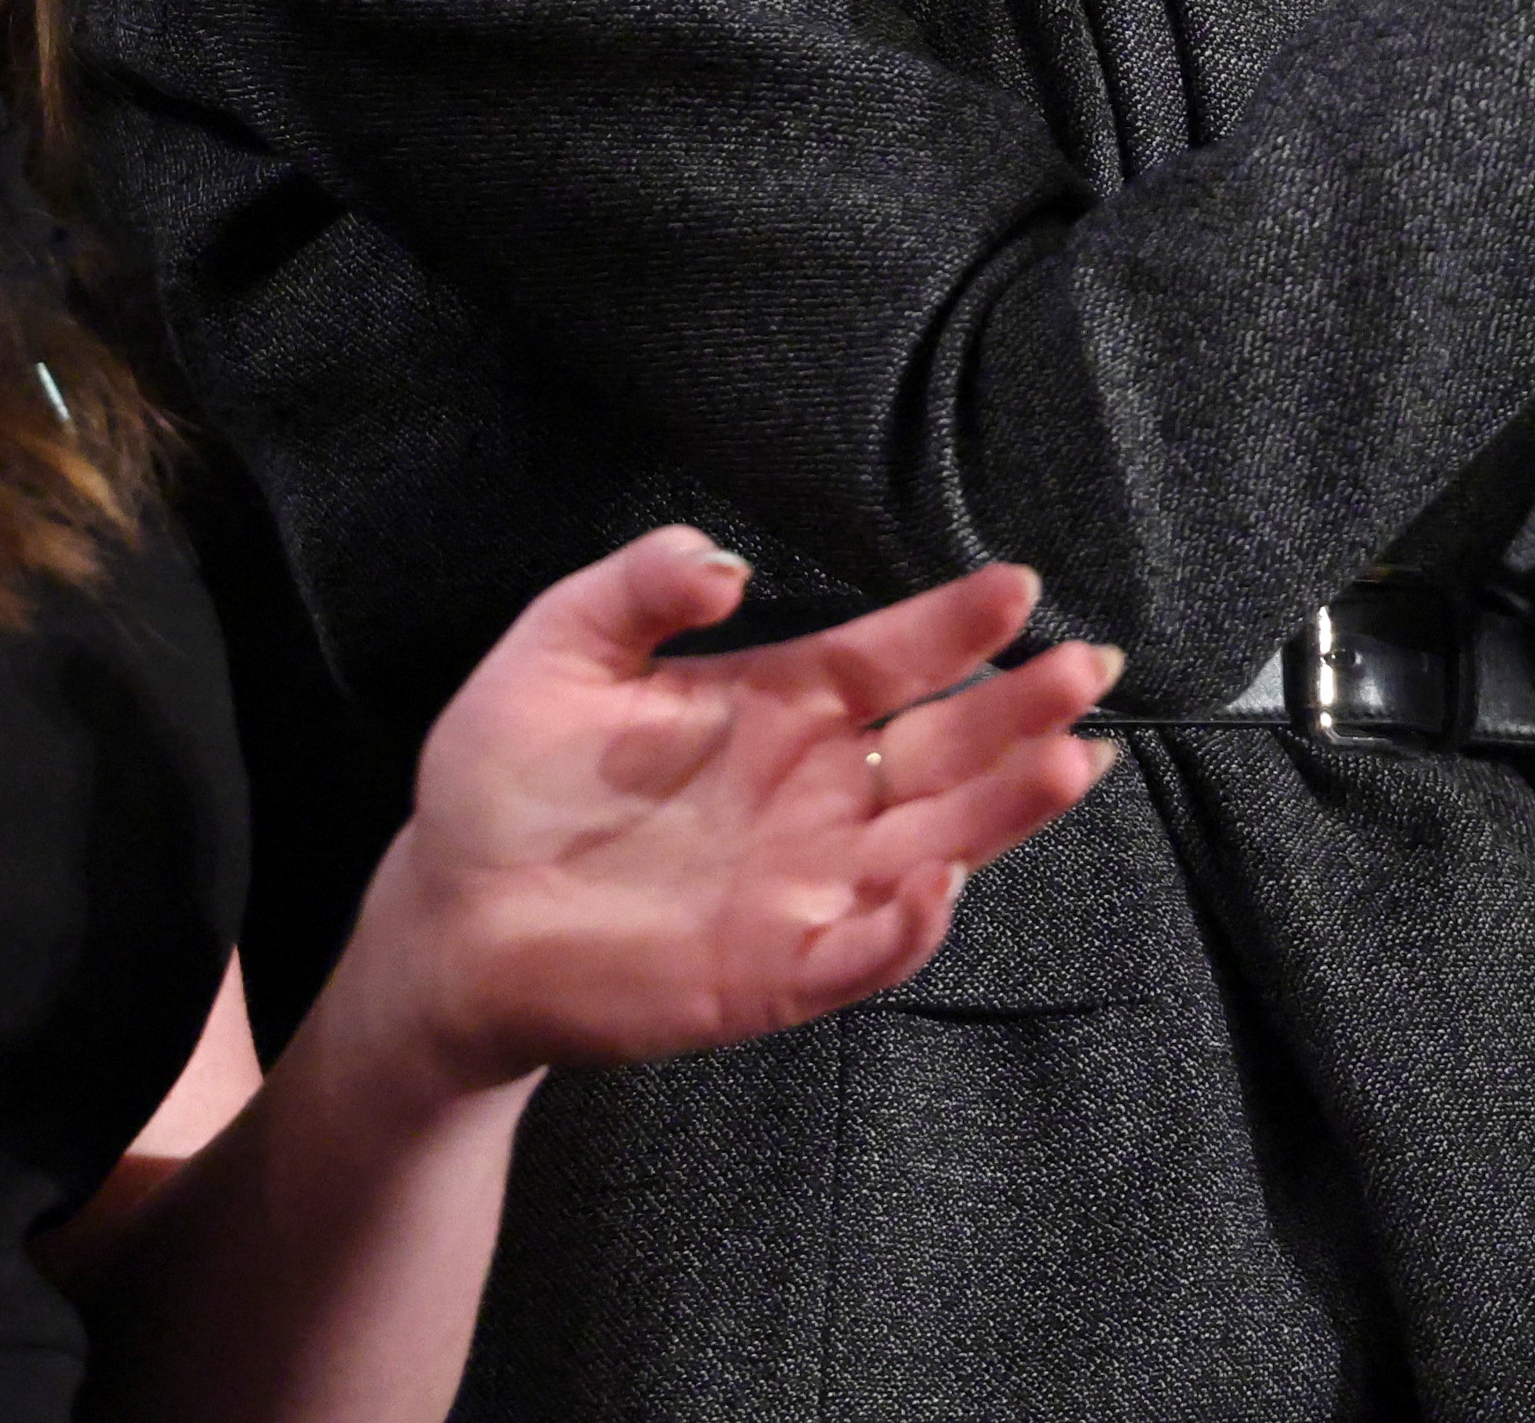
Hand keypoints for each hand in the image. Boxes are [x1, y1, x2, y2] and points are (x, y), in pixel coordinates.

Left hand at [350, 535, 1119, 1092]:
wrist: (448, 913)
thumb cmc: (502, 781)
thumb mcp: (559, 648)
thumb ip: (637, 587)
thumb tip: (722, 561)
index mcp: (775, 708)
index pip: (889, 659)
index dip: (952, 626)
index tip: (1015, 585)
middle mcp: (809, 795)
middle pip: (941, 750)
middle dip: (1020, 712)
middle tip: (1087, 668)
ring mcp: (799, 886)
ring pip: (933, 846)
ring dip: (1001, 812)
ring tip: (1067, 760)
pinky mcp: (768, 972)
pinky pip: (859, 954)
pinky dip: (906, 928)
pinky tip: (941, 883)